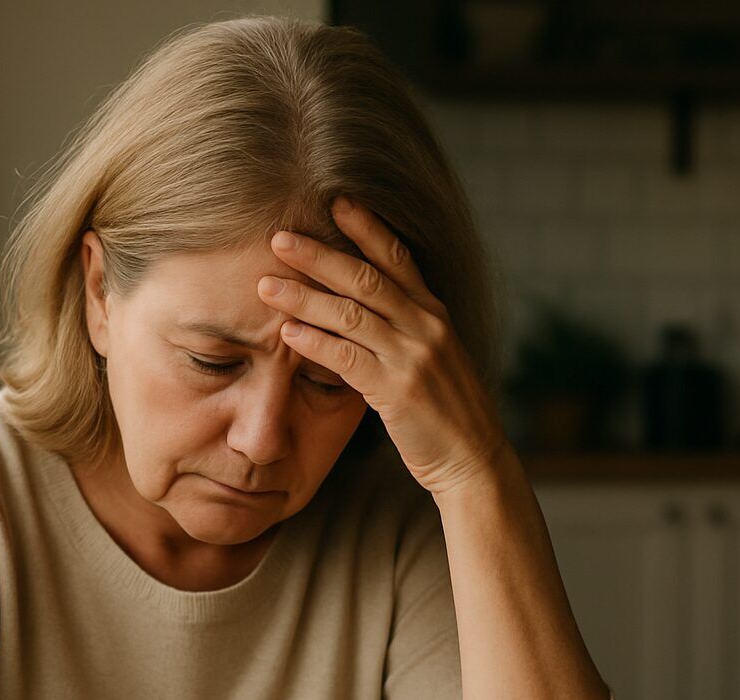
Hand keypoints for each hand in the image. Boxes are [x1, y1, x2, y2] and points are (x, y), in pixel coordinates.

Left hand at [257, 195, 511, 498]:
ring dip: (304, 296)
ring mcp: (413, 357)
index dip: (366, 227)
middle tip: (279, 238)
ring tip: (266, 285)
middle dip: (319, 255)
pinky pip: (347, 359)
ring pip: (350, 314)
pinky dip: (314, 343)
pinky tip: (287, 333)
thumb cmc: (445, 411)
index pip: (397, 257)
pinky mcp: (398, 391)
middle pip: (365, 278)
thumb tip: (362, 308)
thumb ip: (402, 329)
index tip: (334, 201)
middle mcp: (426, 326)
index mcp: (433, 313)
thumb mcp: (432, 358)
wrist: (473, 458)